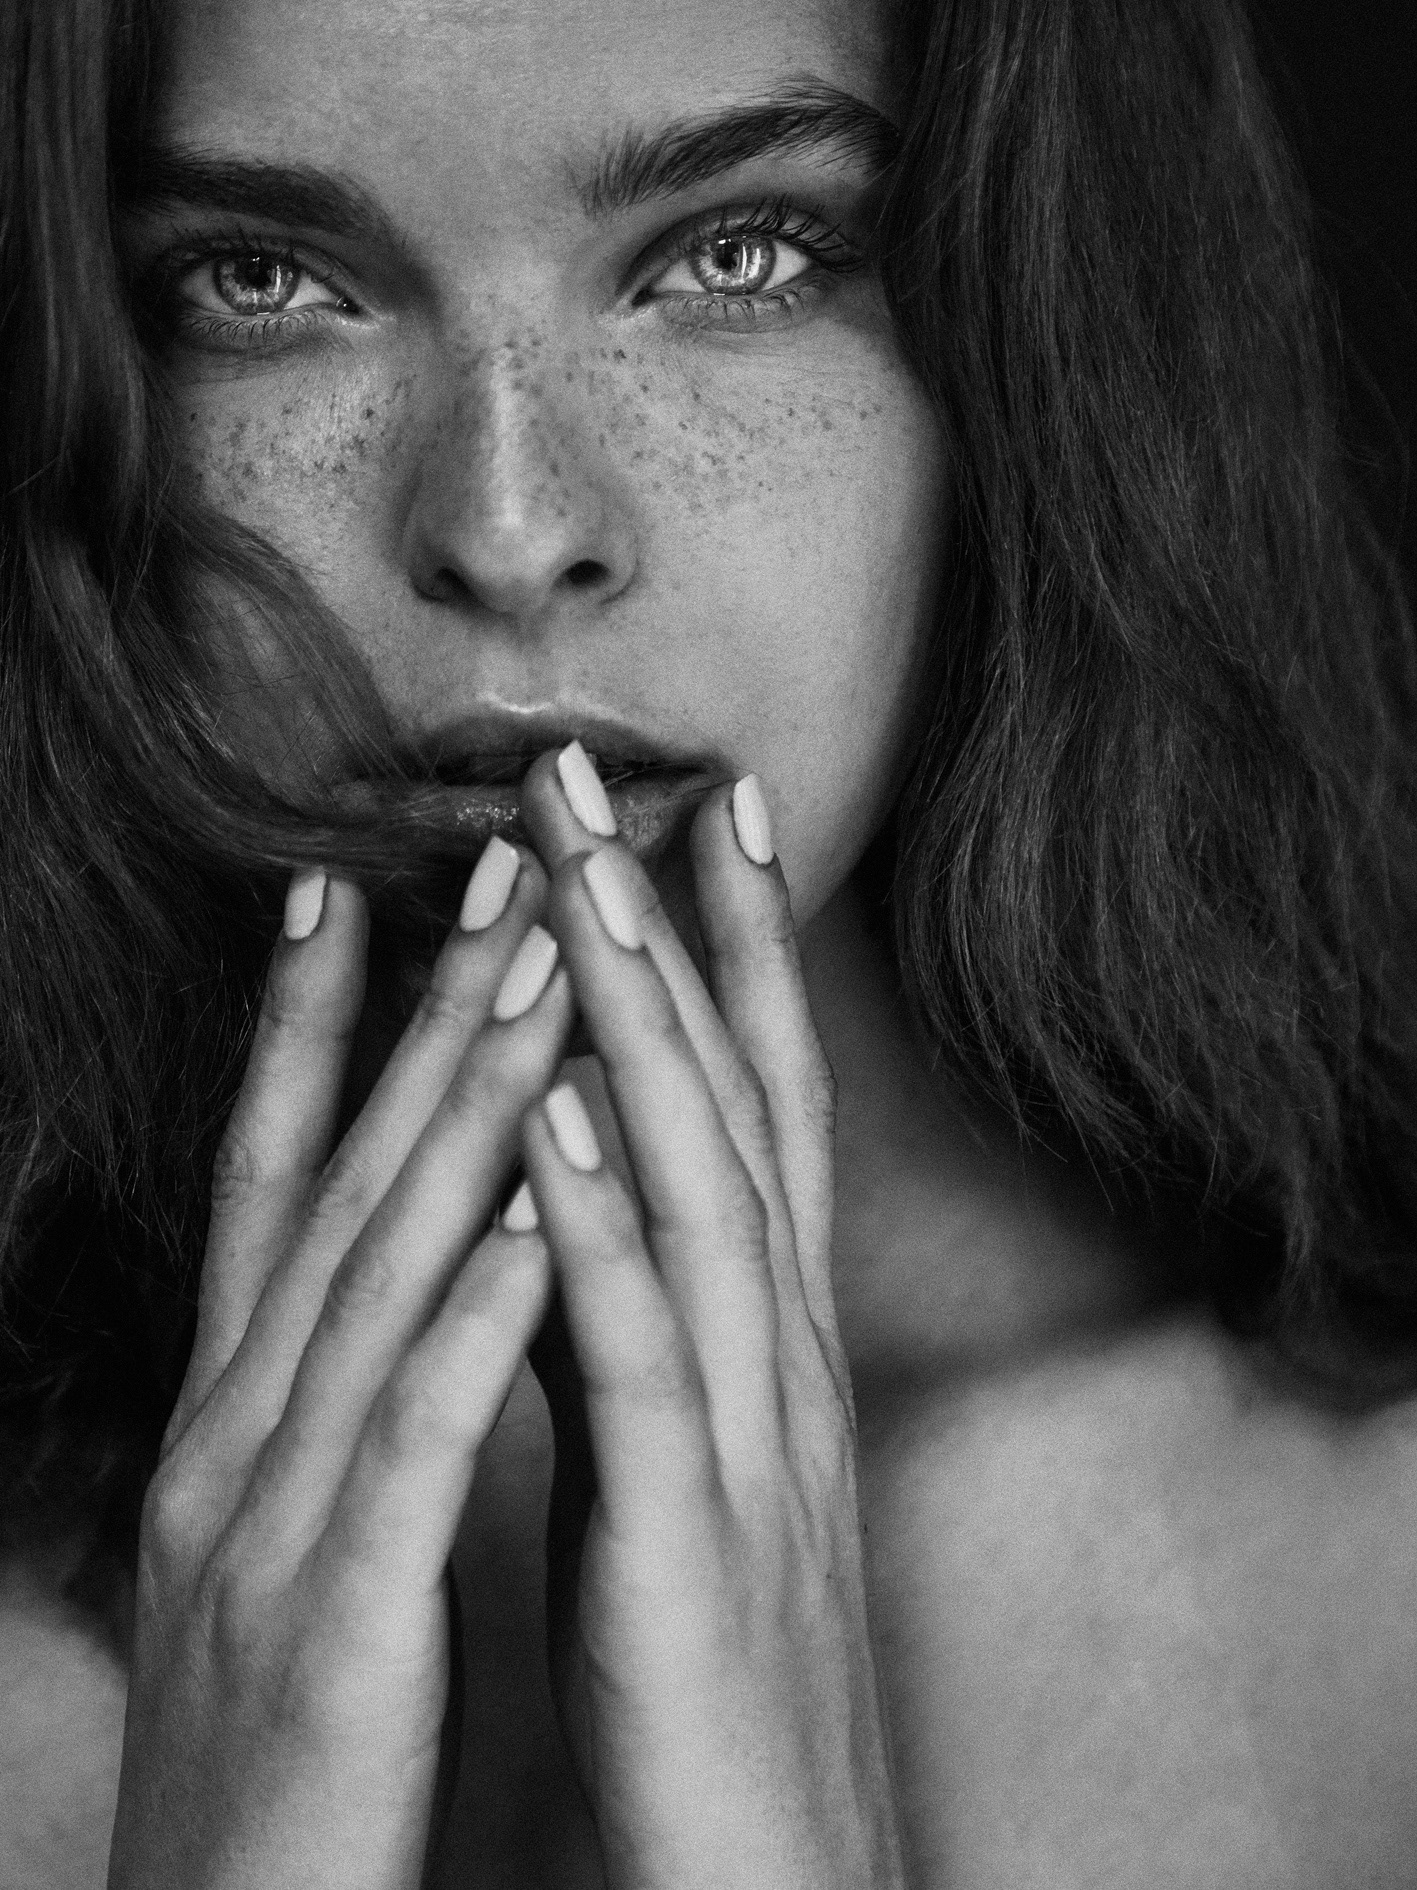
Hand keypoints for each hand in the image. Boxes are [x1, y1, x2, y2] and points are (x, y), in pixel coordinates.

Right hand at [108, 848, 573, 1889]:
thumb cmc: (288, 1732)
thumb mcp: (295, 1533)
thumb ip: (332, 1402)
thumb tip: (391, 1280)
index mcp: (239, 1414)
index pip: (274, 1183)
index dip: (310, 1032)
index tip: (354, 893)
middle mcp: (236, 1431)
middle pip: (339, 1182)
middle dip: (421, 1013)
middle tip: (499, 861)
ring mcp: (269, 1515)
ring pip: (375, 1273)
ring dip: (460, 1111)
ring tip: (541, 969)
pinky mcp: (330, 1616)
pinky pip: (413, 1439)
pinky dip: (478, 1312)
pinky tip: (546, 1210)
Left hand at [516, 754, 905, 1889]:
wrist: (771, 1871)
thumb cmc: (705, 1661)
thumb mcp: (671, 1459)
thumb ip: (623, 1319)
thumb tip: (553, 1185)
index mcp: (756, 1338)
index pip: (752, 1103)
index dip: (731, 952)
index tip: (697, 814)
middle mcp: (770, 1352)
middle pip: (733, 1103)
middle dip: (677, 933)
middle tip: (624, 778)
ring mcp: (741, 1434)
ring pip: (700, 1190)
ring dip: (647, 1030)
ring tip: (593, 887)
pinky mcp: (689, 1536)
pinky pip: (635, 1356)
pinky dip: (599, 1225)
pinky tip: (562, 1115)